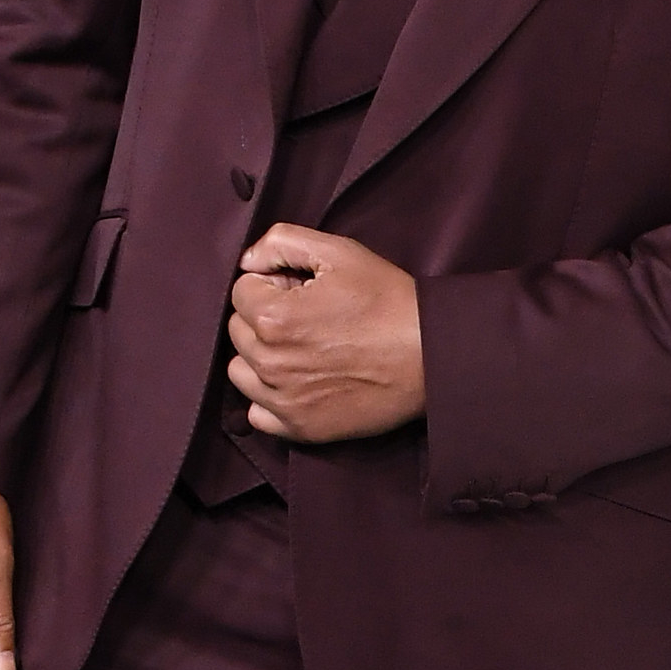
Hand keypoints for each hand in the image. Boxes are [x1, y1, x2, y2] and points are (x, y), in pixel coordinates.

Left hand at [226, 225, 425, 442]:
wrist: (432, 356)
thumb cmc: (389, 301)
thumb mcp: (340, 252)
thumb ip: (281, 242)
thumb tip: (248, 261)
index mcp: (274, 318)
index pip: (242, 292)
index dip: (273, 284)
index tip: (303, 290)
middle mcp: (271, 363)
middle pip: (239, 331)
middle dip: (264, 317)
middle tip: (308, 316)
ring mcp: (284, 400)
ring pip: (242, 371)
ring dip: (260, 357)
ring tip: (300, 349)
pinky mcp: (301, 427)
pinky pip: (258, 413)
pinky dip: (269, 397)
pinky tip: (297, 382)